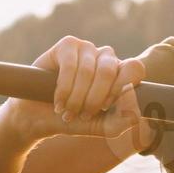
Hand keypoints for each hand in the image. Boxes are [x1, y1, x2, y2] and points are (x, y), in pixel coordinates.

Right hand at [9, 36, 145, 139]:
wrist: (39, 119)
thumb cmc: (74, 120)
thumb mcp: (104, 127)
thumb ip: (125, 118)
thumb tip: (130, 91)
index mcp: (121, 73)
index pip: (134, 69)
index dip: (120, 89)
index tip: (104, 108)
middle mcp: (106, 57)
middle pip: (110, 70)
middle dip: (94, 99)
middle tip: (82, 115)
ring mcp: (87, 48)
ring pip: (88, 71)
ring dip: (76, 98)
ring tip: (67, 112)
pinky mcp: (67, 45)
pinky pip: (71, 66)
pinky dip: (64, 89)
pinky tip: (58, 102)